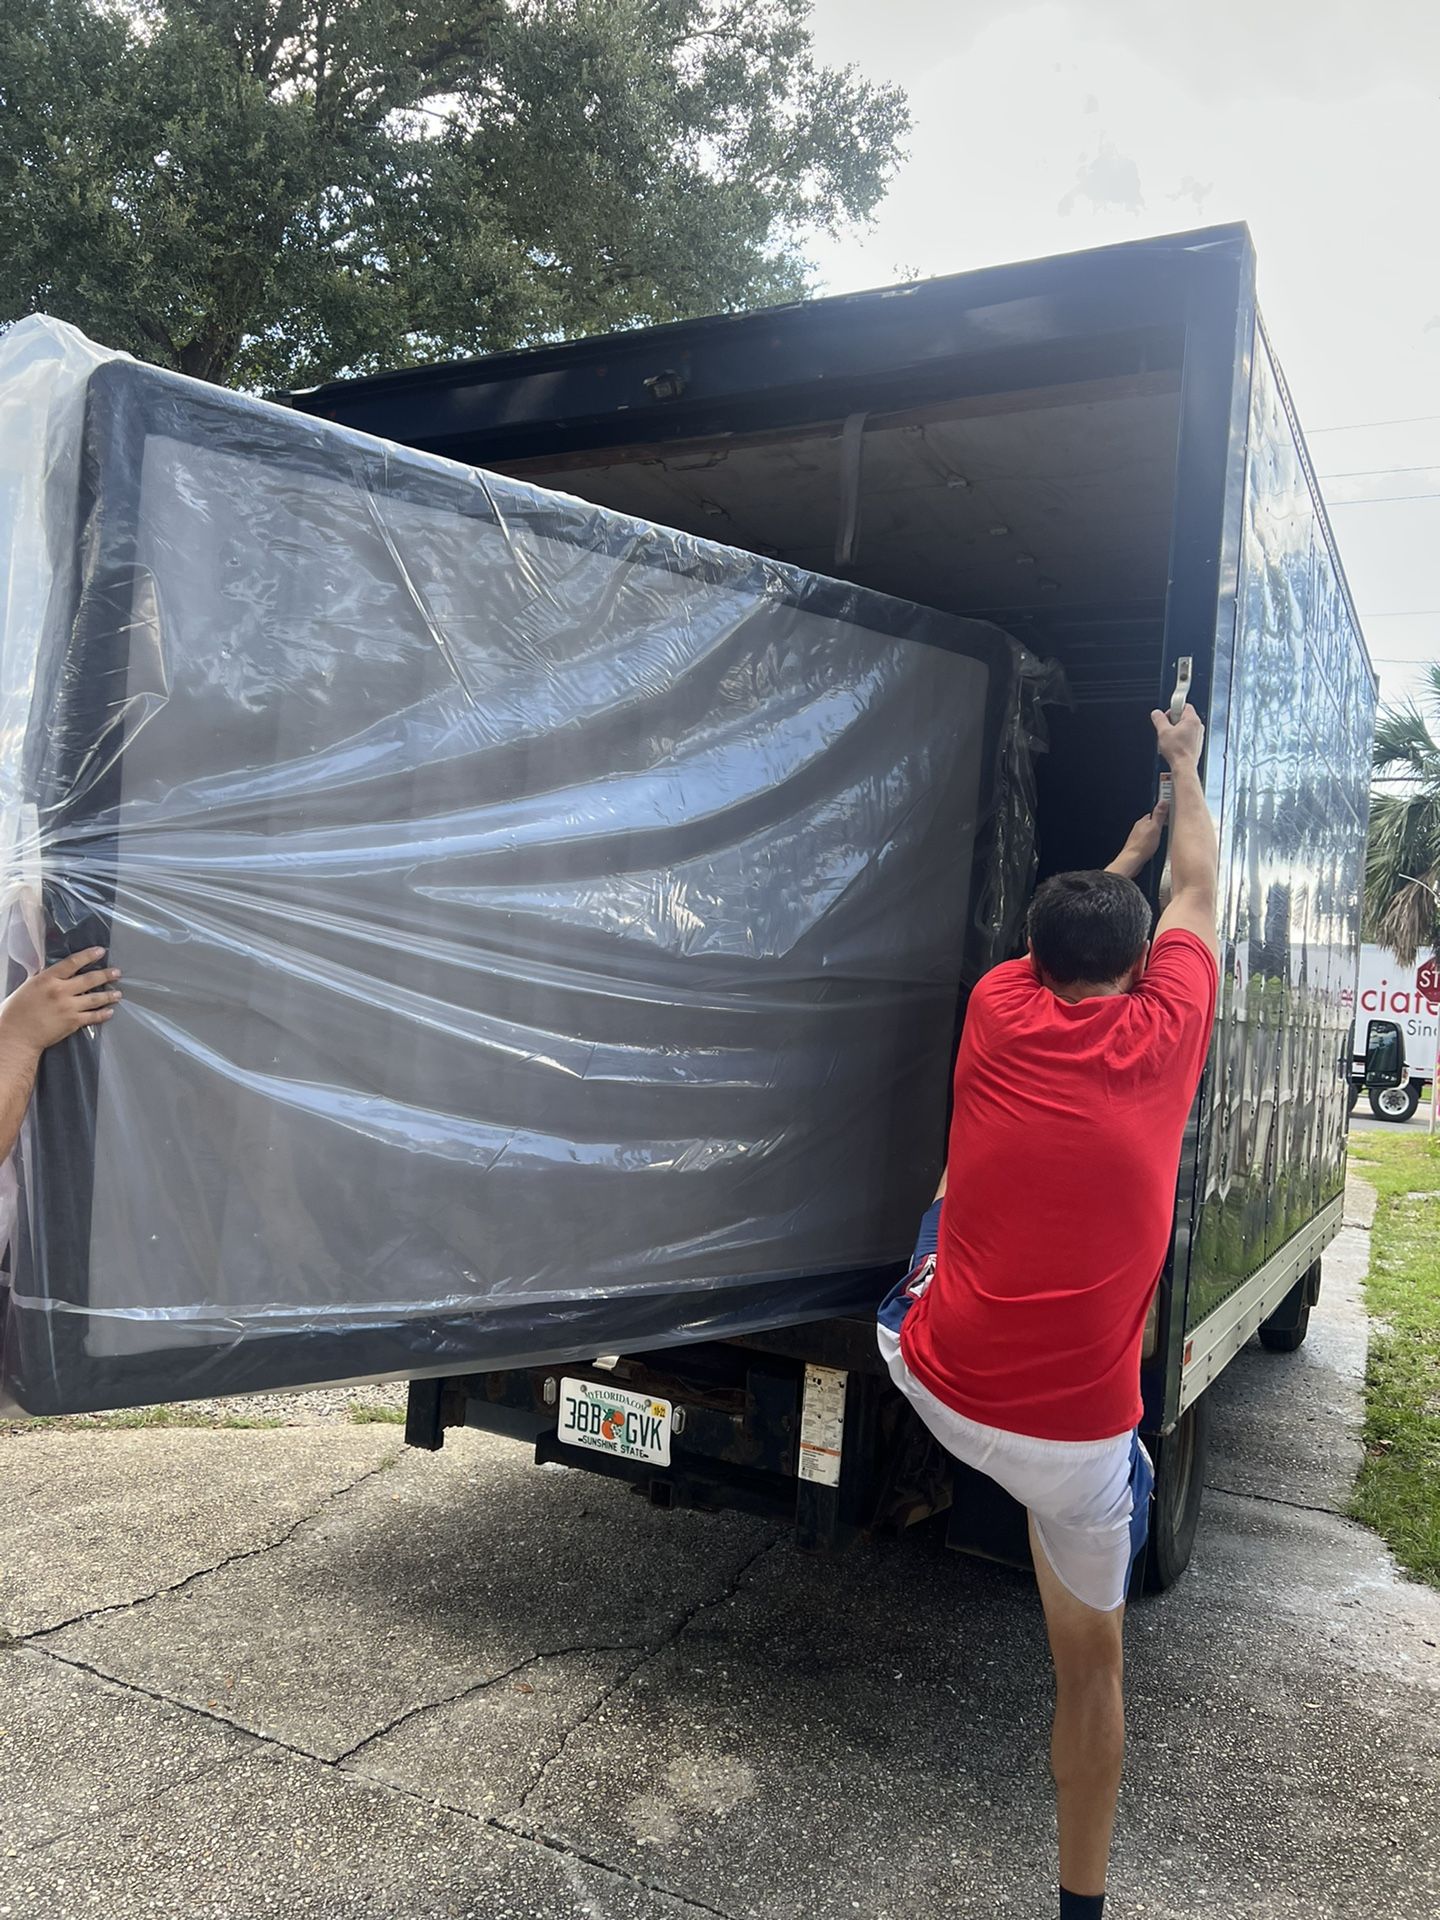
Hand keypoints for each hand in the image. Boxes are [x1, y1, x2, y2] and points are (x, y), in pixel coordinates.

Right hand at [0, 950, 121, 1056]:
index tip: (101, 951)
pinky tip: (110, 1011)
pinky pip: (93, 1016)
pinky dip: (103, 1014)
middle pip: (89, 979)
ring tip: (118, 993)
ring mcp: (69, 1007)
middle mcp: (61, 991)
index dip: (88, 955)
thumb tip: (56, 973)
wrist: (17, 1035)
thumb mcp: (29, 987)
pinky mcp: (73, 1022)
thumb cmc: (16, 1011)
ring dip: (109, 995)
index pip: (72, 962)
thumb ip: (45, 979)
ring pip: (95, 998)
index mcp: (47, 979)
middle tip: (117, 972)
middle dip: (106, 975)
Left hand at [1124, 798, 1169, 866]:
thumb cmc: (1142, 846)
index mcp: (1142, 822)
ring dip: (1154, 834)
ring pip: (1148, 832)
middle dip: (1158, 825)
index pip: (1152, 813)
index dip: (1160, 813)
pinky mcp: (1138, 846)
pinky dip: (1151, 842)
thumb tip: (1162, 802)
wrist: (1133, 860)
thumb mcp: (1155, 827)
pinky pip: (1146, 841)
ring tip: (1162, 836)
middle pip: (1150, 823)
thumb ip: (1159, 815)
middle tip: (1166, 826)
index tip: (1167, 813)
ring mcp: (1137, 838)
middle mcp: (1138, 829)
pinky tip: (1154, 846)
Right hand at [1151, 701, 1204, 770]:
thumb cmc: (1177, 751)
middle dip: (1173, 721)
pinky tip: (1174, 744)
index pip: (1184, 705)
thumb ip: (1159, 719)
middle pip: (1184, 716)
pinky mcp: (1196, 743)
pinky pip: (1188, 735)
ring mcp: (1198, 735)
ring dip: (1176, 730)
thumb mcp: (1163, 732)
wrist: (1184, 766)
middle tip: (1166, 729)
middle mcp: (1198, 726)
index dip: (1173, 709)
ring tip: (1170, 738)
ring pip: (1186, 726)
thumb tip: (1156, 713)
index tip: (1166, 716)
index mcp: (1192, 720)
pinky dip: (1181, 738)